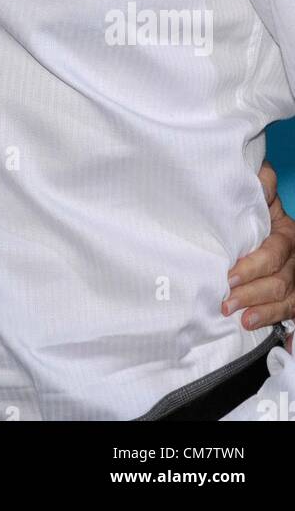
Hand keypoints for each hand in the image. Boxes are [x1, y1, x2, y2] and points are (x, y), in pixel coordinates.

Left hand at [223, 161, 294, 353]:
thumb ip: (261, 188)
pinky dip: (286, 326)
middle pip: (280, 280)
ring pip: (287, 300)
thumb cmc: (252, 214)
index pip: (274, 253)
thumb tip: (260, 175)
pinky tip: (279, 339)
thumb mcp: (257, 199)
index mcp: (286, 233)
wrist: (261, 228)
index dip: (253, 265)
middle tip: (227, 301)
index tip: (230, 275)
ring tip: (242, 320)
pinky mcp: (293, 297)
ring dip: (264, 311)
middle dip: (253, 292)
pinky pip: (293, 315)